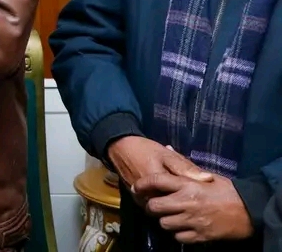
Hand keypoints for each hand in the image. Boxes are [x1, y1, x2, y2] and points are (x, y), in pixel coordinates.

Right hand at [107, 136, 212, 204]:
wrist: (120, 148)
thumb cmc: (145, 150)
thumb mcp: (168, 155)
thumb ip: (187, 168)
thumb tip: (209, 179)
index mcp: (160, 184)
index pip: (183, 200)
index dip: (195, 200)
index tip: (203, 197)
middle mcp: (149, 195)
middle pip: (172, 209)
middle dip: (184, 207)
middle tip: (195, 202)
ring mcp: (141, 199)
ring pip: (161, 211)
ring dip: (172, 207)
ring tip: (184, 202)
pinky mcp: (136, 200)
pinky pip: (152, 207)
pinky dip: (162, 204)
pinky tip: (169, 198)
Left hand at [136, 173, 253, 242]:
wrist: (248, 209)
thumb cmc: (226, 190)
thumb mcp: (205, 175)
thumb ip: (184, 166)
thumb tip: (166, 148)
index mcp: (187, 184)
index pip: (155, 181)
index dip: (142, 185)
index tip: (137, 187)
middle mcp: (186, 202)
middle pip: (154, 206)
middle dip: (151, 206)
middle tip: (154, 205)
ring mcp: (193, 220)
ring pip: (164, 223)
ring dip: (164, 221)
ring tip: (170, 216)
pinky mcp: (200, 235)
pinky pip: (178, 237)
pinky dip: (178, 233)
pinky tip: (182, 227)